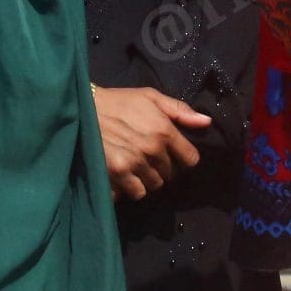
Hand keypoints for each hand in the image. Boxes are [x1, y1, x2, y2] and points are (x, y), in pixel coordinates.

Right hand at [93, 86, 209, 202]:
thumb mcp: (151, 97)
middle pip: (170, 174)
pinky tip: (125, 176)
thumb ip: (180, 110)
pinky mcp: (116, 174)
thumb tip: (206, 122)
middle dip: (163, 168)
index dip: (184, 158)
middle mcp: (152, 149)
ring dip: (148, 179)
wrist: (83, 108)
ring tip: (137, 167)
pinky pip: (135, 192)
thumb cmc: (119, 101)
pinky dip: (131, 187)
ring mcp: (134, 163)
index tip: (175, 155)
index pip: (190, 159)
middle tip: (150, 159)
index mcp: (164, 130)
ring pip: (154, 185)